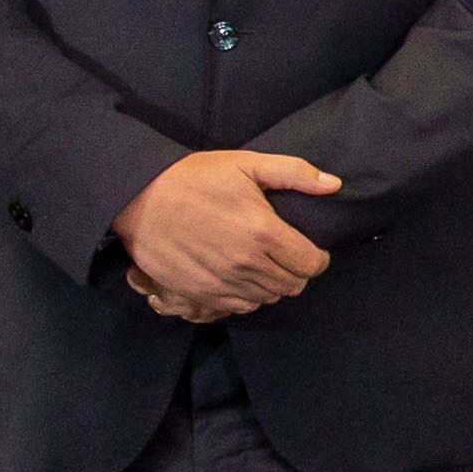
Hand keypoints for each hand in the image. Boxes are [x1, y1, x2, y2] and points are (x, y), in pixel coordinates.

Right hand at [111, 148, 338, 317]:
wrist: (138, 198)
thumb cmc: (193, 178)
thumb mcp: (246, 165)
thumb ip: (294, 174)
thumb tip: (334, 185)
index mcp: (264, 233)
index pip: (311, 264)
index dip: (317, 259)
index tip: (311, 250)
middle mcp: (246, 265)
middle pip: (293, 285)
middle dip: (297, 273)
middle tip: (288, 257)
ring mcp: (222, 283)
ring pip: (268, 298)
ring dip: (273, 285)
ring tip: (265, 266)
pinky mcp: (200, 294)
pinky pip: (239, 307)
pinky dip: (248, 297)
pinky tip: (242, 277)